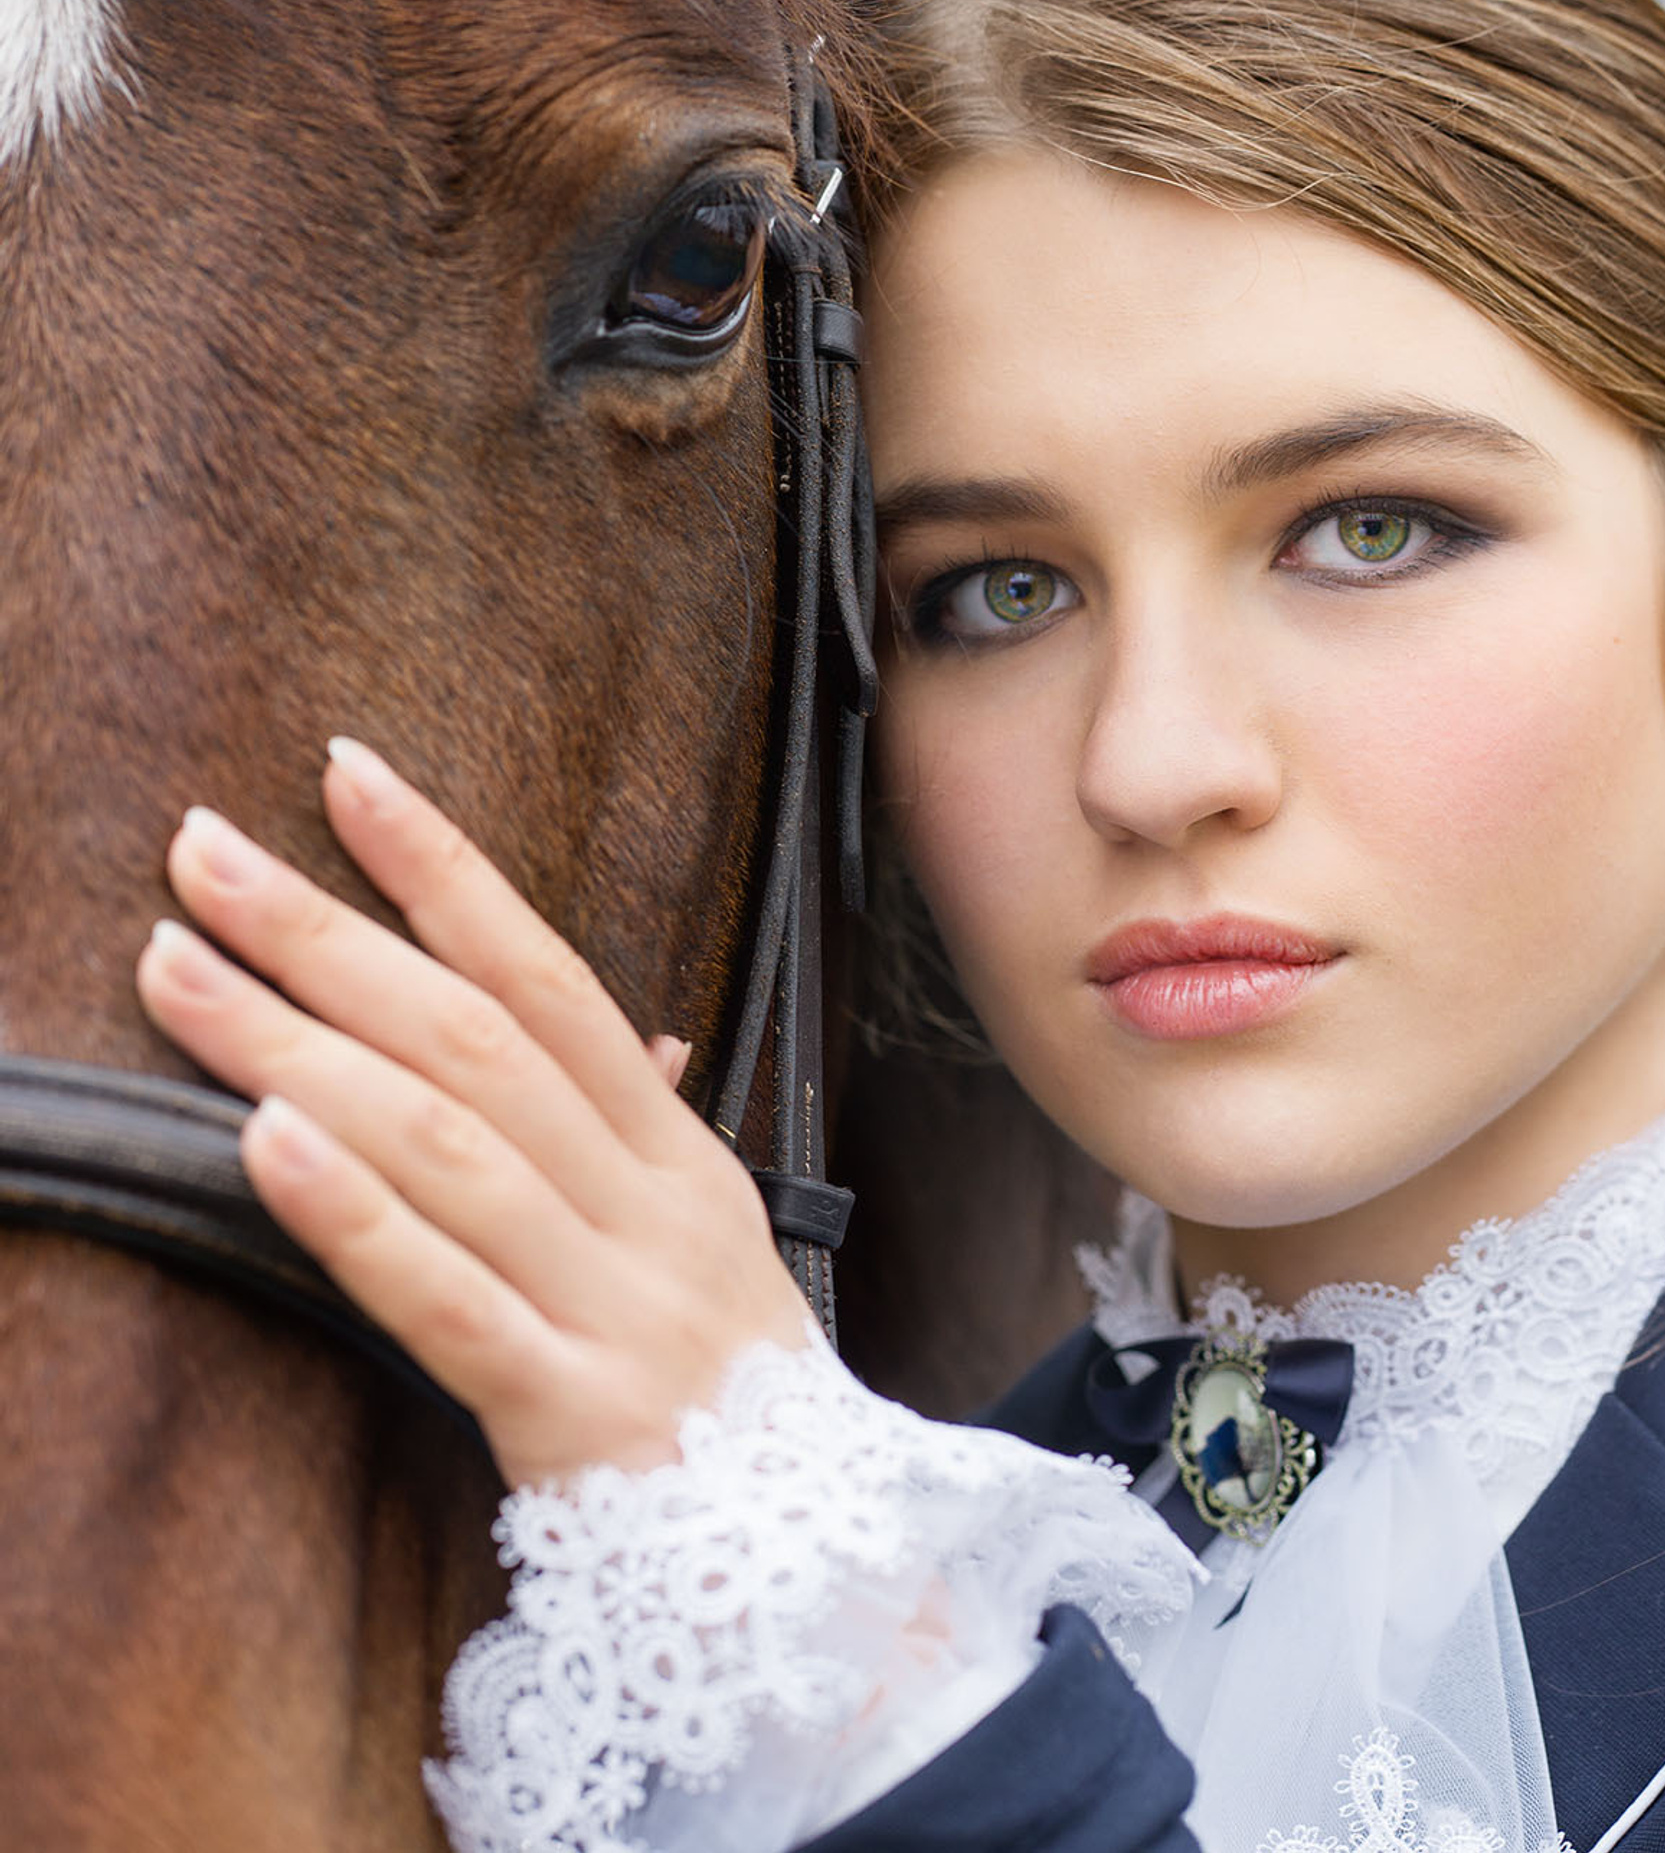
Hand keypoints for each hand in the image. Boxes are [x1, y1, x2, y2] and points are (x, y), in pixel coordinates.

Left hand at [134, 738, 811, 1489]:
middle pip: (476, 1042)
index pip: (551, 980)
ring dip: (302, 1048)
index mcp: (676, 1155)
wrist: (810, 1562)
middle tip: (202, 856)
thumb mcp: (702, 1240)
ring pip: (450, 1148)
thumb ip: (644, 1133)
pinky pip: (452, 1303)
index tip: (345, 776)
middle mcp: (650, 1207)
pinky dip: (357, 1215)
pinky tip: (266, 1138)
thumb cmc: (726, 1387)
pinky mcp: (571, 1415)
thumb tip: (634, 1031)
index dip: (448, 872)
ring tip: (179, 973)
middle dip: (331, 937)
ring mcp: (616, 1306)